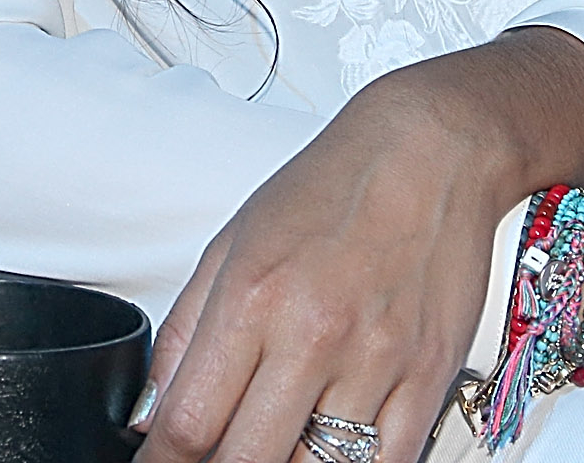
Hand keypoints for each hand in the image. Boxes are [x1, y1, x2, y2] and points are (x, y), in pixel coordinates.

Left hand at [134, 31, 583, 462]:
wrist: (429, 152)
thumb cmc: (326, 190)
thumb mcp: (230, 244)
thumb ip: (184, 333)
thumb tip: (154, 410)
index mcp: (252, 299)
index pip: (190, 422)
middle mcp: (313, 335)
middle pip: (246, 461)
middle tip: (210, 460)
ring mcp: (377, 363)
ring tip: (271, 448)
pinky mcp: (429, 378)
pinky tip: (327, 454)